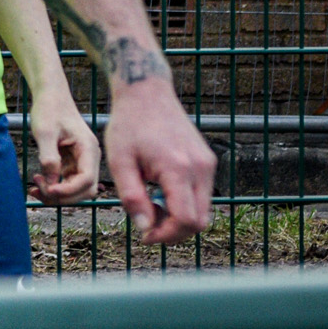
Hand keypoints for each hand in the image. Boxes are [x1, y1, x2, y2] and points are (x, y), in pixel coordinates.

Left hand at [27, 84, 100, 203]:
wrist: (51, 96)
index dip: (68, 190)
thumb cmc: (49, 108)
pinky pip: (68, 182)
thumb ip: (49, 157)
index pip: (86, 180)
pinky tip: (39, 181)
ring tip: (35, 187)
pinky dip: (54, 186)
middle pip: (85, 189)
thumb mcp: (45, 132)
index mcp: (88, 148)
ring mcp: (83, 161)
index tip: (48, 189)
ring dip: (57, 194)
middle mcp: (90, 157)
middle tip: (37, 189)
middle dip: (62, 196)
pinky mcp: (73, 162)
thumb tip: (50, 182)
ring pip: (77, 189)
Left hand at [102, 79, 216, 243]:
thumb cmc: (128, 125)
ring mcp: (208, 164)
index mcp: (178, 168)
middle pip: (200, 221)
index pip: (185, 220)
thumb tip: (145, 229)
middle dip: (174, 232)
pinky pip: (203, 195)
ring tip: (150, 205)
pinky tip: (160, 193)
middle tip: (146, 224)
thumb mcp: (119, 162)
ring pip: (204, 211)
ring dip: (179, 219)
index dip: (166, 235)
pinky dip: (185, 204)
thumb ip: (132, 197)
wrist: (146, 93)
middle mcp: (200, 168)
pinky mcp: (208, 161)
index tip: (145, 235)